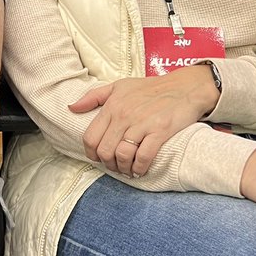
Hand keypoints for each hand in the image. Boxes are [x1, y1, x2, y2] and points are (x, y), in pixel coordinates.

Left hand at [69, 66, 218, 176]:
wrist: (184, 87)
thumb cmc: (150, 88)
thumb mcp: (119, 86)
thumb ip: (93, 96)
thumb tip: (72, 107)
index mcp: (112, 106)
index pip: (90, 137)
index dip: (91, 153)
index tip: (98, 158)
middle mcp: (124, 115)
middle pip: (104, 150)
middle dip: (108, 164)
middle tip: (115, 166)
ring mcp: (142, 124)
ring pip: (122, 155)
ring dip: (123, 168)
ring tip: (127, 169)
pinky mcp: (160, 131)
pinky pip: (143, 157)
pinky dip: (139, 167)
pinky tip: (140, 169)